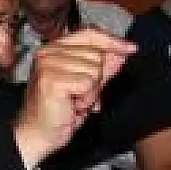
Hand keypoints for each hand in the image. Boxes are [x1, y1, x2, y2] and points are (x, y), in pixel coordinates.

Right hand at [14, 27, 136, 166]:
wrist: (39, 136)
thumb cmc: (60, 112)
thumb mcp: (88, 86)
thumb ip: (103, 67)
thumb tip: (122, 52)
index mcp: (55, 48)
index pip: (89, 33)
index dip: (112, 40)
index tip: (131, 48)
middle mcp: (48, 51)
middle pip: (96, 53)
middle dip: (97, 79)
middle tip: (80, 95)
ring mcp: (48, 64)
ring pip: (94, 69)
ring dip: (91, 91)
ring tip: (74, 101)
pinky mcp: (51, 79)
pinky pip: (88, 83)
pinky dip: (86, 98)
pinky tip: (72, 105)